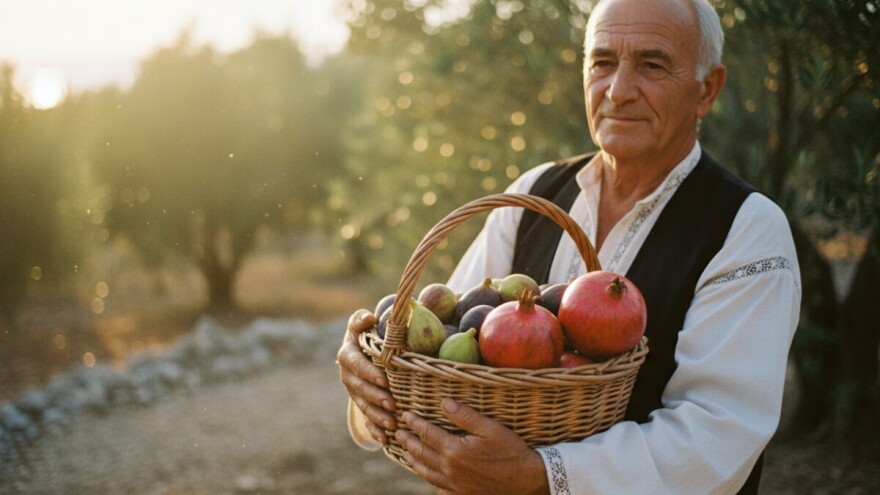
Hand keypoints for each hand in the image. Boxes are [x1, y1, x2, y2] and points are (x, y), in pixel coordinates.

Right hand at [337, 308, 396, 443]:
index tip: (384, 380)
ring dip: (376, 415)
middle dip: (375, 397)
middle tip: (392, 404)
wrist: (361, 349)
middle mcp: (347, 376)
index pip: (356, 365)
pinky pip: (366, 418)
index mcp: (347, 355)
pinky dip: (374, 430)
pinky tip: (385, 439)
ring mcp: (354, 392)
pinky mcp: (361, 403)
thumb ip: (361, 319)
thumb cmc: (365, 332)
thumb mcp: (361, 323)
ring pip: (363, 405)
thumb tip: (369, 318)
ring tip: (391, 423)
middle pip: (360, 388)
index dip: (368, 373)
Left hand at [397, 398, 549, 494]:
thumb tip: (444, 402)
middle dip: (408, 441)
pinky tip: (428, 476)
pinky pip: (438, 489)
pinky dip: (429, 480)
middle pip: (421, 454)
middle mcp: (449, 469)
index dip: (415, 423)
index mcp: (454, 450)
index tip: (406, 415)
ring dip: (413, 461)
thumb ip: (465, 415)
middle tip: (398, 433)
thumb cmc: (511, 451)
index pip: (427, 433)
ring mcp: (453, 485)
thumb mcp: (491, 428)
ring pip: (425, 472)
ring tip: (406, 452)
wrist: (527, 481)